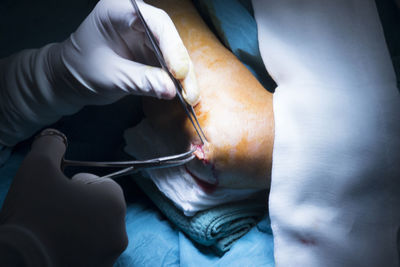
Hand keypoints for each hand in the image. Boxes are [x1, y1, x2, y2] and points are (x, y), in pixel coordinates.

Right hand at [0, 129, 127, 265]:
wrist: (16, 261)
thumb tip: (56, 137)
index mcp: (114, 204)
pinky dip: (77, 247)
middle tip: (53, 210)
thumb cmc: (32, 211)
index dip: (79, 185)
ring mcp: (109, 257)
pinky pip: (90, 252)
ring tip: (52, 229)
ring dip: (79, 227)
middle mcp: (119, 232)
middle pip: (101, 209)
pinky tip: (55, 246)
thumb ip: (52, 145)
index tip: (58, 193)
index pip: (103, 185)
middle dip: (80, 205)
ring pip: (96, 232)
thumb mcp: (38, 166)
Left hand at [57, 0, 198, 103]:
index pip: (155, 22)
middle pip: (169, 38)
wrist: (70, 79)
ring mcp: (145, 35)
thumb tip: (170, 90)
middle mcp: (136, 19)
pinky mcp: (150, 52)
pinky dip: (177, 81)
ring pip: (173, 53)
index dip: (171, 46)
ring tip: (190, 97)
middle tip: (189, 91)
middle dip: (181, 66)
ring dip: (184, 76)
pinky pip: (169, 64)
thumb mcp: (109, 77)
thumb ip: (139, 81)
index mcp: (118, 11)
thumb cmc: (80, 70)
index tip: (178, 72)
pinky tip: (184, 95)